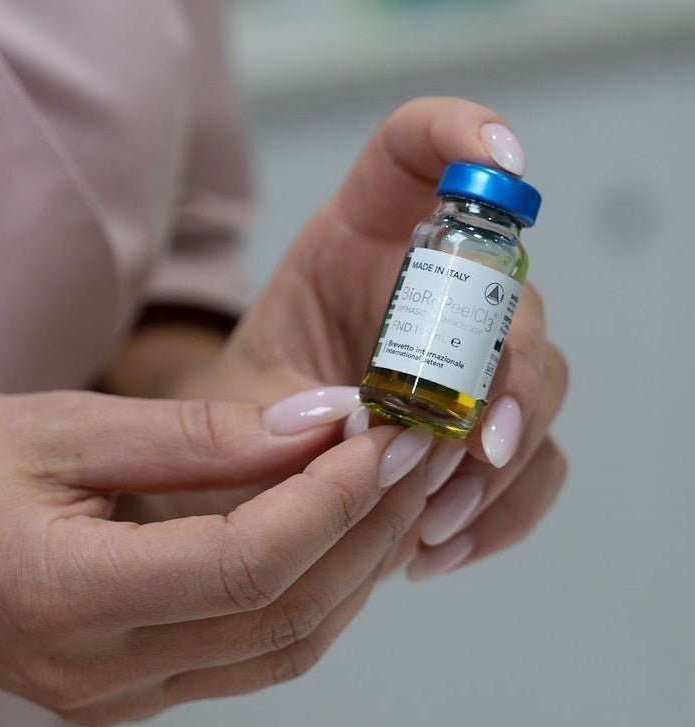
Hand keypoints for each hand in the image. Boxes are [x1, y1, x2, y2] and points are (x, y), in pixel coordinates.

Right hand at [0, 392, 432, 724]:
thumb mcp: (54, 425)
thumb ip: (191, 435)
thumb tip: (314, 424)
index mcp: (68, 594)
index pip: (249, 564)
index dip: (332, 497)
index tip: (383, 430)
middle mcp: (101, 669)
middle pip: (285, 617)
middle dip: (367, 529)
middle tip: (418, 447)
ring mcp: (116, 694)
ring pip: (281, 649)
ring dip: (351, 569)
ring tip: (390, 485)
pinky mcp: (126, 689)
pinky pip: (247, 656)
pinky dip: (305, 595)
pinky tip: (328, 532)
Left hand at [175, 98, 567, 578]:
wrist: (230, 482)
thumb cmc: (229, 419)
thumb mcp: (236, 400)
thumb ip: (287, 408)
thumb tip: (363, 427)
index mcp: (357, 243)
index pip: (416, 155)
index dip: (464, 136)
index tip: (500, 161)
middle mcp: (427, 292)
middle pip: (505, 296)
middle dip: (502, 371)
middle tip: (469, 446)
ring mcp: (468, 363)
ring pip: (539, 383)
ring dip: (502, 459)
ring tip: (432, 524)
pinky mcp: (485, 430)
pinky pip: (535, 465)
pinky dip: (502, 511)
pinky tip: (439, 547)